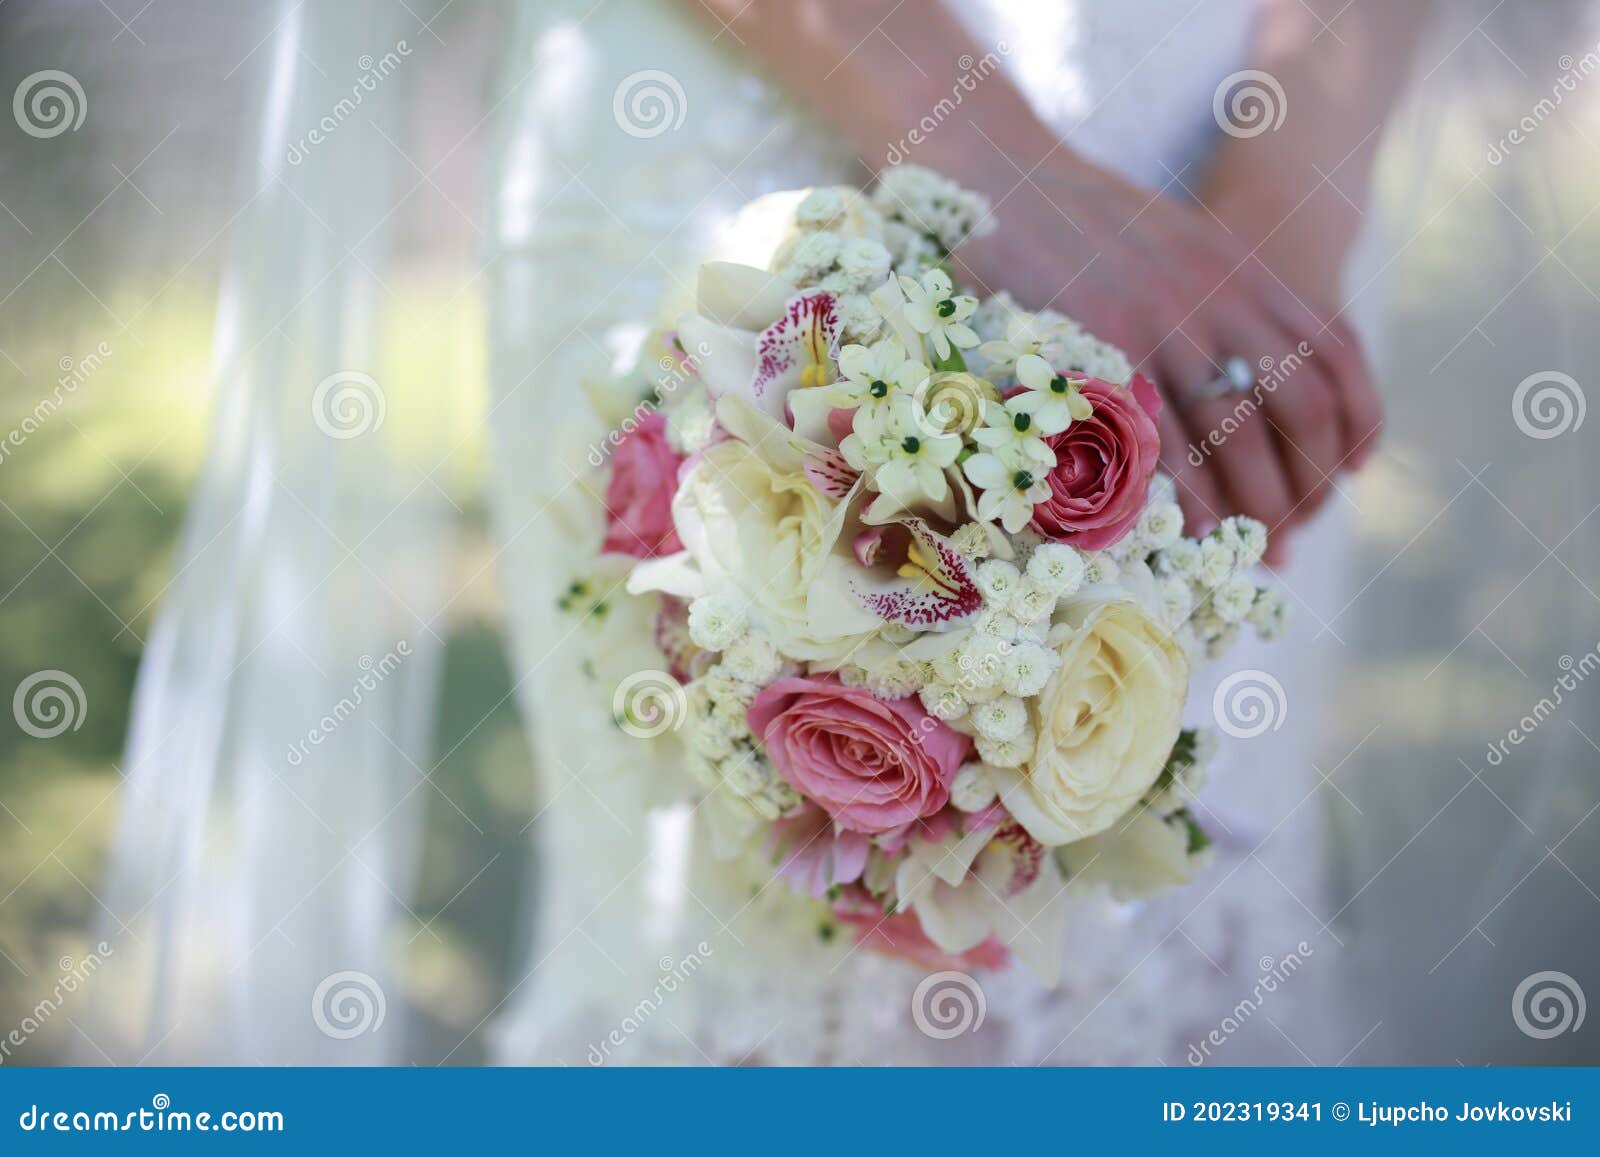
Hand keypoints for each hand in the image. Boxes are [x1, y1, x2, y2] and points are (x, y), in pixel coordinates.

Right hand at [951, 155, 1378, 558]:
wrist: (1006, 176)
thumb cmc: (1087, 224)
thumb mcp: (1183, 246)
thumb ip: (1227, 300)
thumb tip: (1252, 384)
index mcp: (1247, 271)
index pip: (1337, 360)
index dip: (1356, 428)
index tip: (1347, 480)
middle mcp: (1220, 297)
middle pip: (1298, 408)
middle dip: (1304, 486)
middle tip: (1288, 541)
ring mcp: (1160, 324)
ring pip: (1233, 434)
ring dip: (1248, 505)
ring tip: (1245, 550)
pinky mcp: (1099, 349)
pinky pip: (1155, 439)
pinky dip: (1177, 496)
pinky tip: (1185, 530)